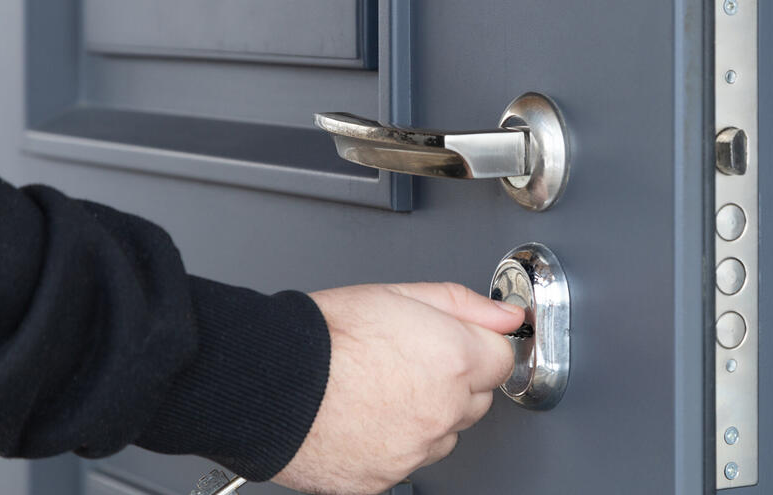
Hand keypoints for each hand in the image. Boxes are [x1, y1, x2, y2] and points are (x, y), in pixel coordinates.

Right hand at [271, 282, 523, 494]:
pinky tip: (363, 418)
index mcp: (455, 360)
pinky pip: (406, 462)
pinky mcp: (384, 479)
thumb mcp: (398, 294)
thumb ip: (465, 306)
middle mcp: (442, 411)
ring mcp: (415, 450)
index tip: (457, 343)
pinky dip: (392, 444)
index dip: (478, 346)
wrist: (266, 381)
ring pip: (442, 434)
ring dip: (426, 415)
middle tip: (407, 362)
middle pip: (476, 400)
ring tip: (377, 389)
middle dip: (454, 381)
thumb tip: (506, 317)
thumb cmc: (323, 336)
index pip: (502, 360)